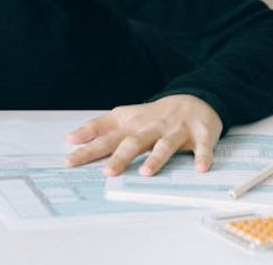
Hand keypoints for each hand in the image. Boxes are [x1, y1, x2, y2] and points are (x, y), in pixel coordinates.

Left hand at [64, 95, 222, 175]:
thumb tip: (70, 138)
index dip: (88, 147)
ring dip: (156, 158)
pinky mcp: (200, 134)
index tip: (70, 160)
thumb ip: (99, 127)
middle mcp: (152, 127)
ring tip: (146, 172)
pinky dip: (202, 157)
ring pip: (165, 145)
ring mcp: (176, 130)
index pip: (106, 137)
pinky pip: (202, 146)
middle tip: (108, 172)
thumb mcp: (125, 117)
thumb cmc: (155, 115)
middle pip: (134, 142)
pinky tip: (201, 169)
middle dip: (121, 157)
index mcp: (133, 125)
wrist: (194, 99)